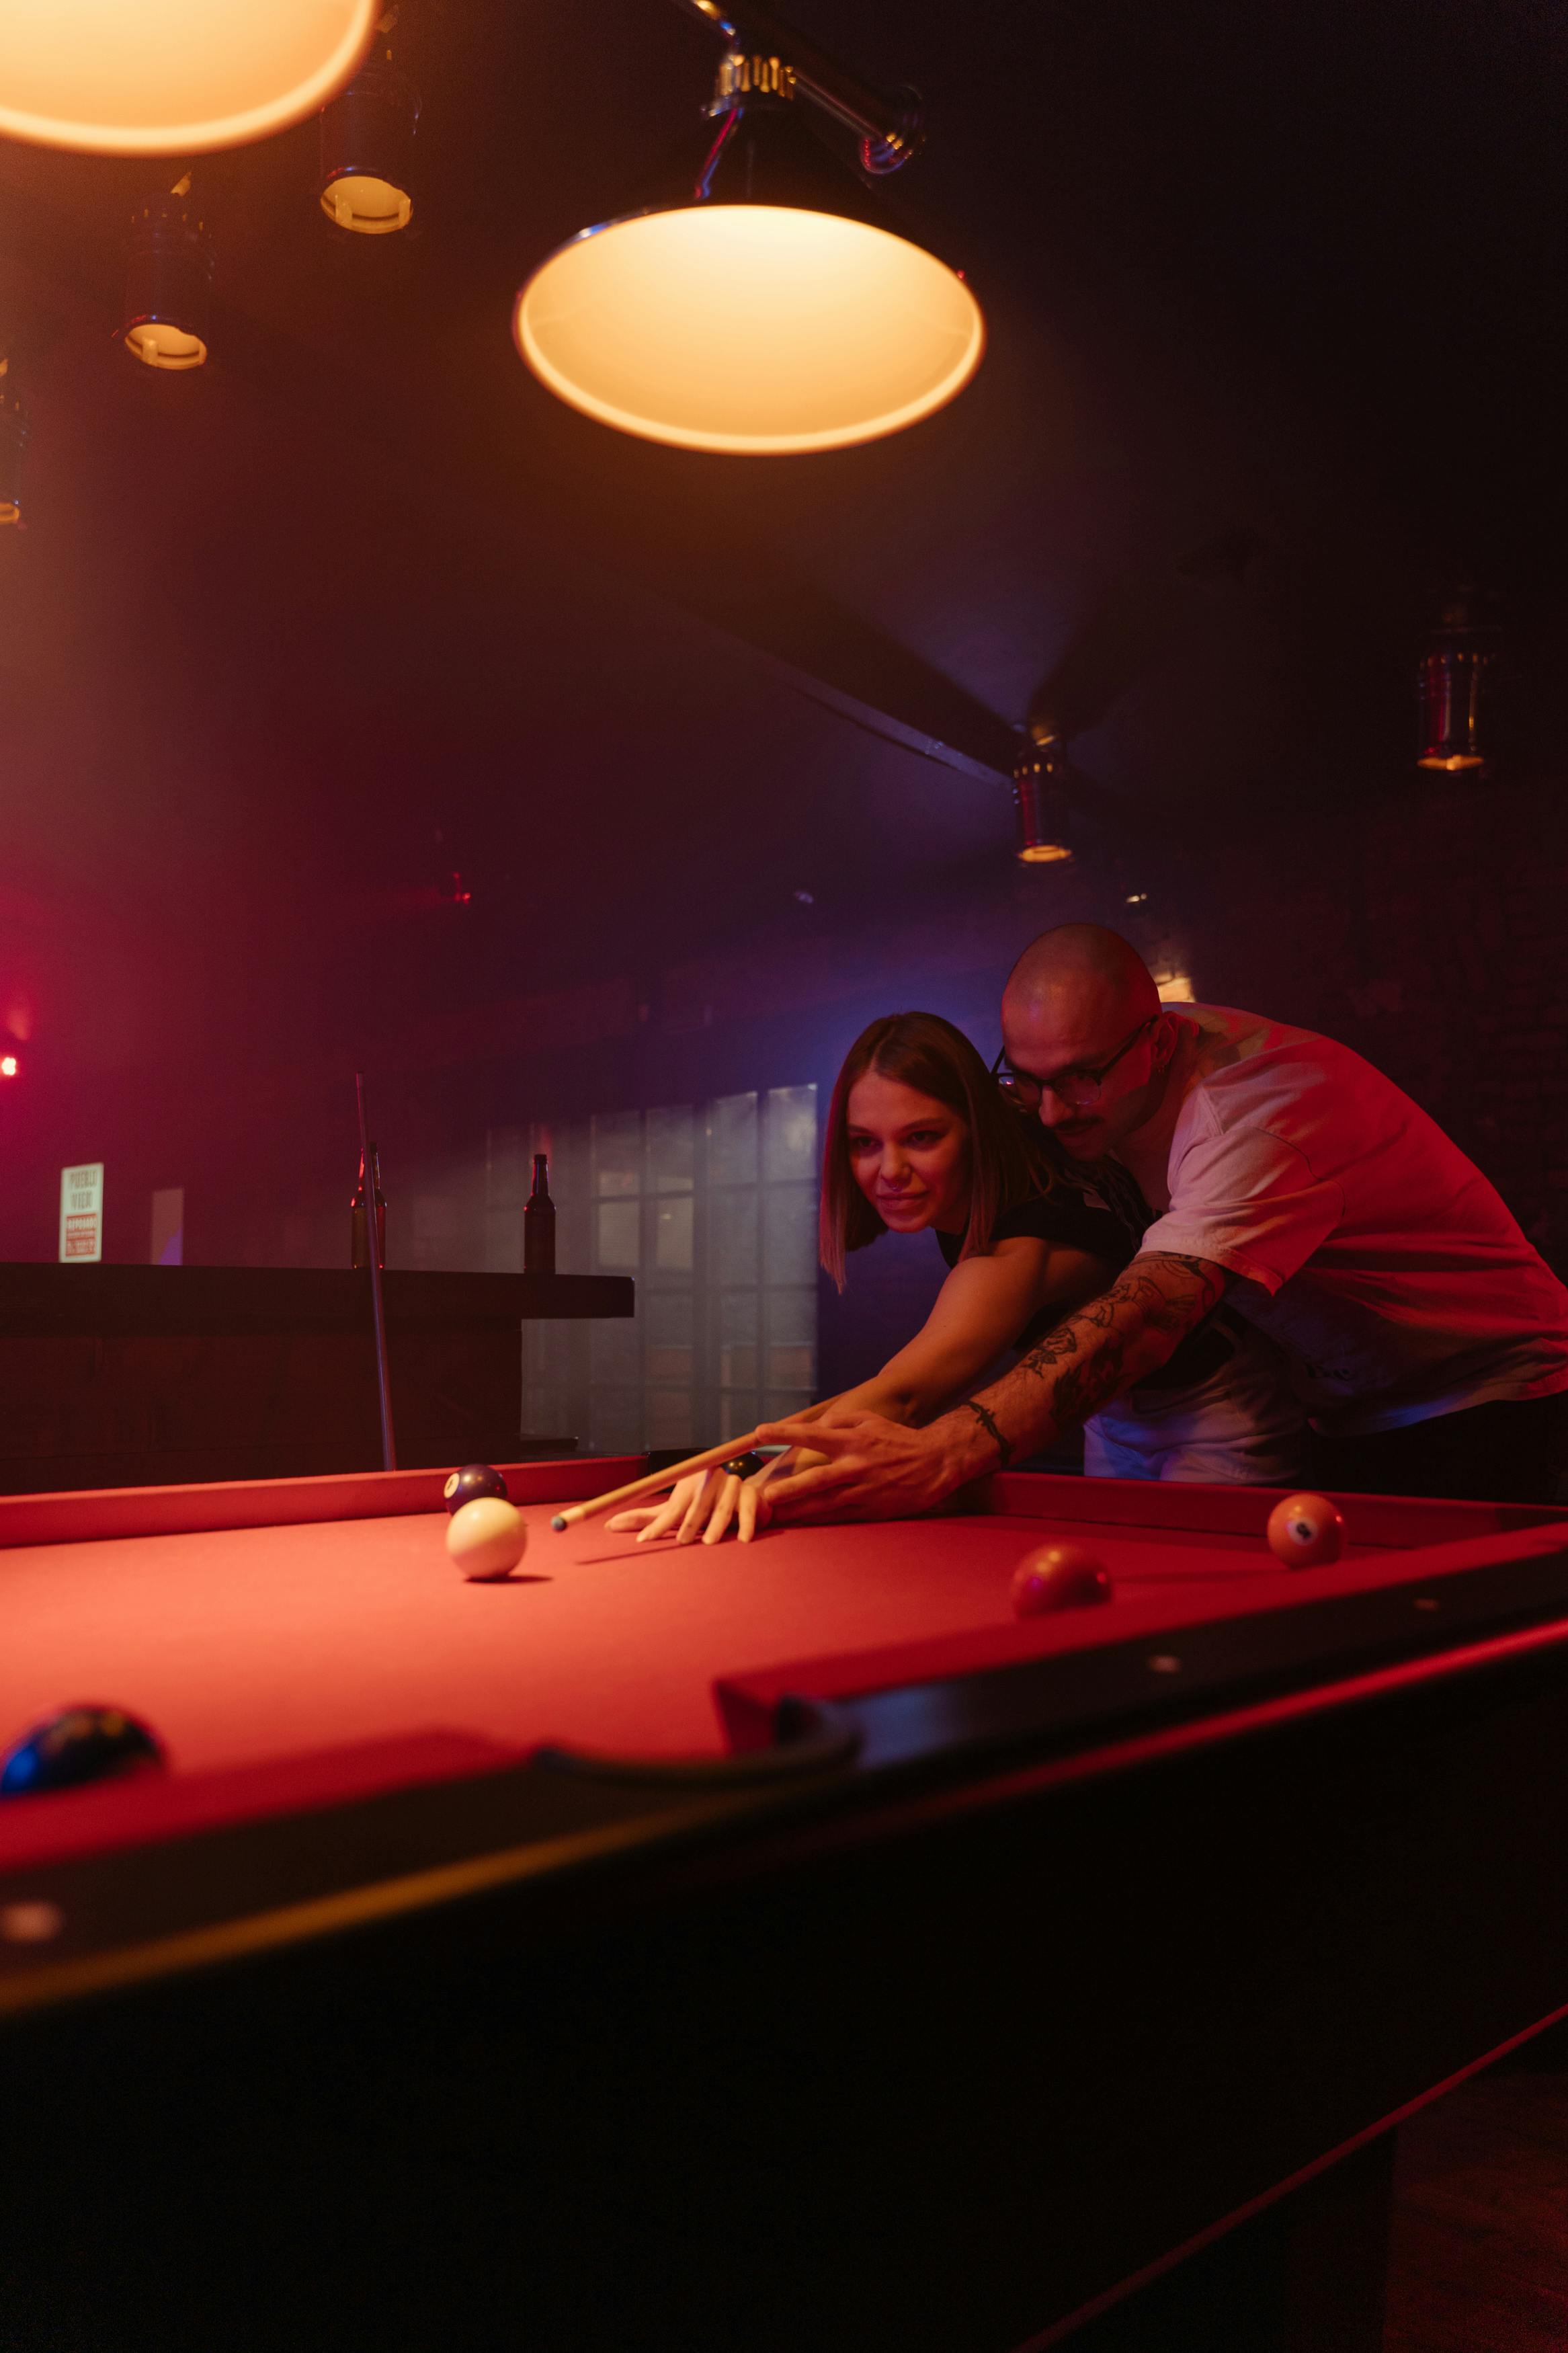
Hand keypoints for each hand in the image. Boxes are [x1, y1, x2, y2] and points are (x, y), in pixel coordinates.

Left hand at [607, 1455, 784, 1545]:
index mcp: (688, 1483)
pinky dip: (745, 1523)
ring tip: (709, 1543)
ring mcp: (732, 1485)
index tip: (644, 1540)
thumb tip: (608, 1525)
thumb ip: (646, 1519)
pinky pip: (748, 1509)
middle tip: (681, 1541)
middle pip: (696, 1503)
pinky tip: (741, 1540)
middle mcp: (709, 1480)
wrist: (744, 1498)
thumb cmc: (701, 1508)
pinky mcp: (752, 1495)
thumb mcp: (674, 1512)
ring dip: (715, 1524)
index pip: (672, 1506)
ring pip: (722, 1507)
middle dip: (688, 1523)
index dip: (658, 1524)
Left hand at [753, 1411, 975, 1524]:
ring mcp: (863, 1491)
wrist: (935, 1462)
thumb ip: (842, 1420)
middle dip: (788, 1489)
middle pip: (815, 1480)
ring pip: (825, 1504)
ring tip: (775, 1516)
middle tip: (764, 1496)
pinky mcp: (872, 1509)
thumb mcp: (871, 1420)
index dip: (785, 1433)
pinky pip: (840, 1517)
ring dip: (798, 1511)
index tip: (759, 1432)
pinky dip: (820, 1521)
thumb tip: (818, 1423)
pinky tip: (803, 1524)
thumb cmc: (899, 1439)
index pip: (812, 1435)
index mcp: (852, 1441)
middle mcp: (855, 1466)